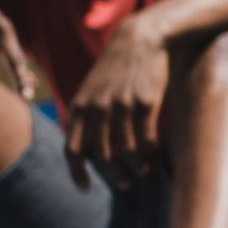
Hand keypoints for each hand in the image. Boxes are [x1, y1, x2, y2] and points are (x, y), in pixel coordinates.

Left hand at [65, 13, 169, 187]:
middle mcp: (98, 109)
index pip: (73, 149)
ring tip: (143, 172)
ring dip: (135, 167)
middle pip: (101, 155)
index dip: (78, 173)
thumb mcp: (93, 89)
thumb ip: (86, 115)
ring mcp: (122, 106)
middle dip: (113, 175)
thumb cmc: (117, 67)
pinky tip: (154, 159)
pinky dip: (150, 154)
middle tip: (125, 184)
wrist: (141, 39)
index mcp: (80, 106)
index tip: (86, 188)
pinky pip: (146, 139)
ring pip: (126, 150)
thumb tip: (86, 149)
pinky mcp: (146, 103)